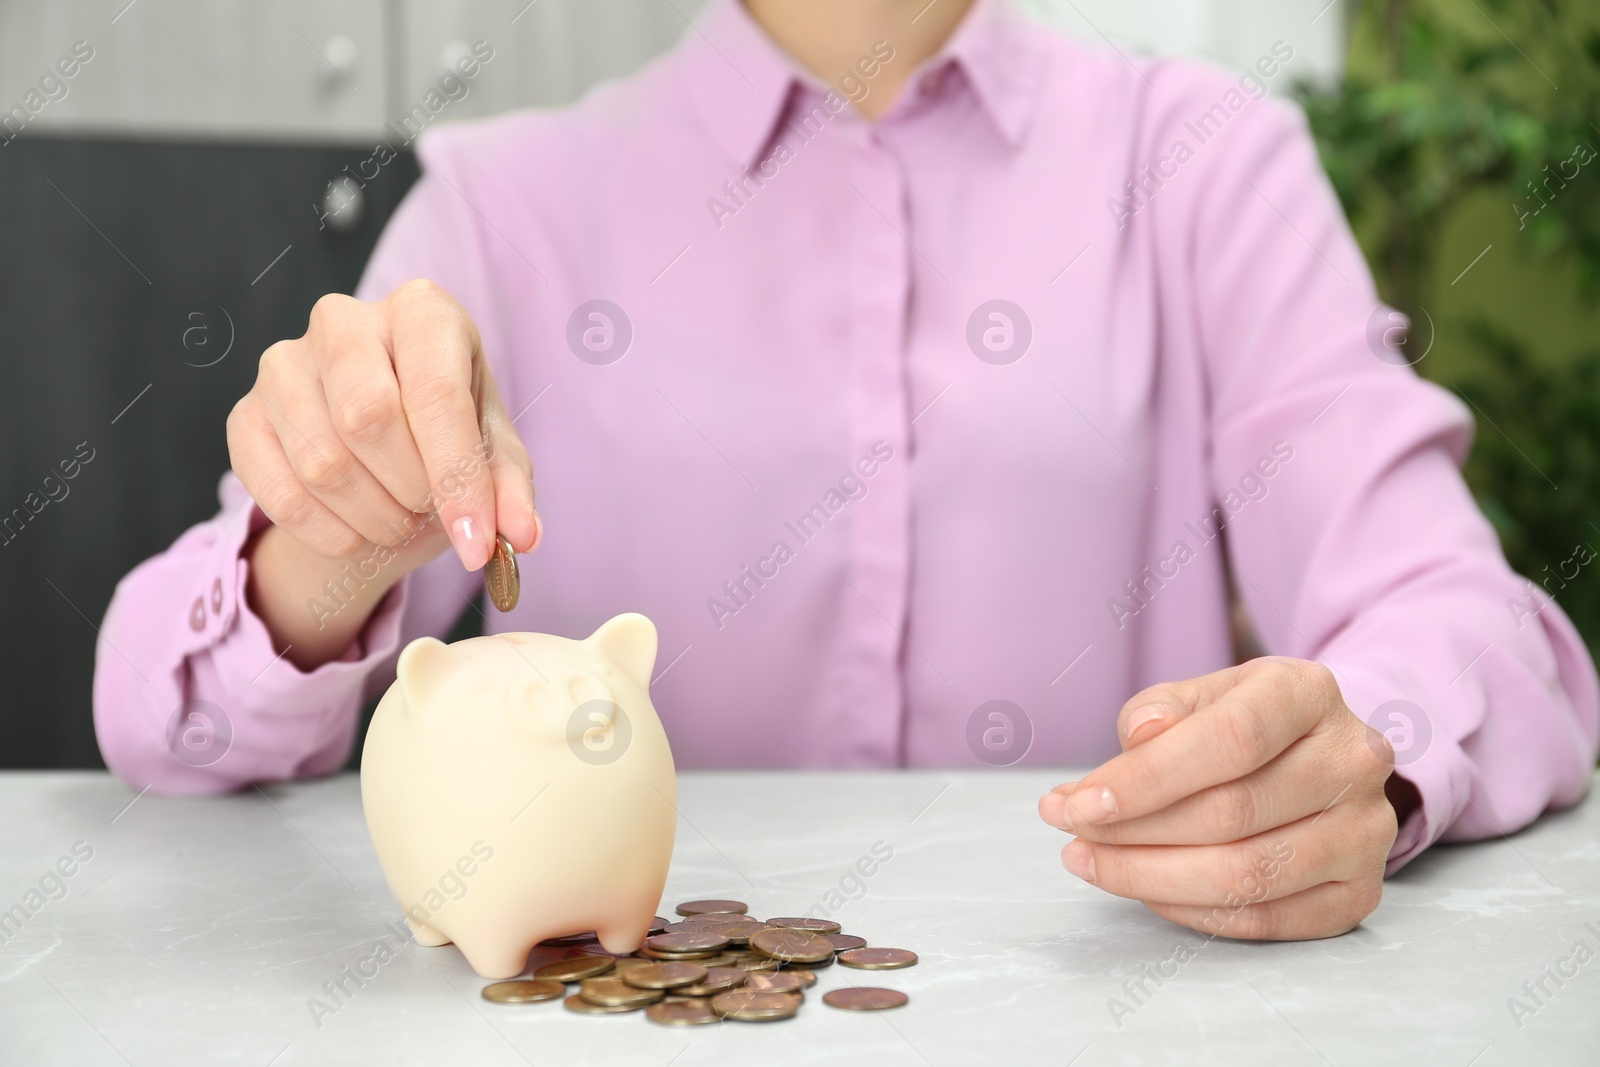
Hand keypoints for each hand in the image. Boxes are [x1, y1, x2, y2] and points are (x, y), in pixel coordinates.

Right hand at [228, 280, 538, 668]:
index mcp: (421, 312)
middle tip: (427, 511)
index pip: (433, 392)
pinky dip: (327, 532)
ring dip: (372, 517)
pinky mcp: (244, 414)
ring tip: (398, 521)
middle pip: (366, 416)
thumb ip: (510, 491)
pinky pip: (277, 492)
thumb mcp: (493, 456)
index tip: (476, 541)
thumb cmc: (446, 435)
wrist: (379, 446)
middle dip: (409, 488)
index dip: (456, 477)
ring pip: (321, 461)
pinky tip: (355, 533)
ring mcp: (283, 363)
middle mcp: (344, 321)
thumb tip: (522, 534)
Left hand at [1037, 657, 1398, 939]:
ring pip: (1248, 875)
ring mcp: (1366, 830)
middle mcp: (1353, 760)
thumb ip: (1159, 711)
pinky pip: (1266, 920)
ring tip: (1090, 861)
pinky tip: (1144, 890)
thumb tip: (1138, 738)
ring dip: (1151, 878)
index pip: (1230, 739)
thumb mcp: (1199, 695)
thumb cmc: (1243, 723)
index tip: (1077, 803)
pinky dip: (1193, 912)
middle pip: (1232, 813)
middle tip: (1072, 833)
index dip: (1146, 778)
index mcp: (1309, 692)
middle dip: (1133, 833)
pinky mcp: (1361, 892)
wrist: (1316, 755)